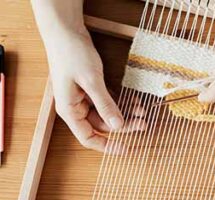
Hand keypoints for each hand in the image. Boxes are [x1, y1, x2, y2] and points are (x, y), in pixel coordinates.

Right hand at [31, 0, 144, 152]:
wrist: (65, 30)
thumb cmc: (72, 54)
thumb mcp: (91, 81)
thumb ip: (105, 105)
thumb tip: (118, 126)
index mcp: (69, 109)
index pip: (87, 137)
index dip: (107, 146)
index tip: (126, 148)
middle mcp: (76, 106)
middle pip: (102, 125)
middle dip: (124, 125)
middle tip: (143, 123)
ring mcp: (83, 97)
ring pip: (108, 113)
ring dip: (125, 113)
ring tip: (142, 111)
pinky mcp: (91, 88)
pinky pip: (109, 101)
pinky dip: (121, 102)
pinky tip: (134, 101)